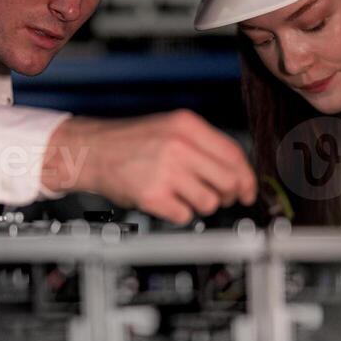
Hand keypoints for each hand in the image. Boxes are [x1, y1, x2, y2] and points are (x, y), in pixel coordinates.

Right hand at [41, 110, 256, 223]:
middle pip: (227, 180)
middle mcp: (178, 146)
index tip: (248, 189)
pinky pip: (184, 215)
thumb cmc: (131, 143)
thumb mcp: (170, 129)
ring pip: (209, 202)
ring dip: (202, 205)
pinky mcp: (152, 195)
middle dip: (229, 195)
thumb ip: (203, 145)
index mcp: (187, 125)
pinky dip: (179, 213)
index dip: (246, 177)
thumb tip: (237, 173)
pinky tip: (168, 201)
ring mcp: (165, 171)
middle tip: (221, 198)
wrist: (92, 151)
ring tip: (185, 196)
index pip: (233, 154)